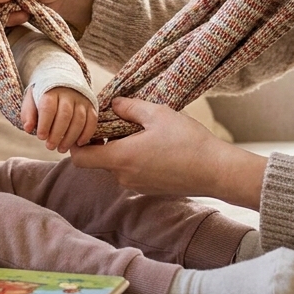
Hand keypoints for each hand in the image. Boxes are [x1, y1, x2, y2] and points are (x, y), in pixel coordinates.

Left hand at [22, 86, 97, 152]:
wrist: (62, 79)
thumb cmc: (44, 95)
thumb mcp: (31, 100)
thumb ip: (28, 113)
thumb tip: (28, 128)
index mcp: (51, 91)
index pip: (49, 107)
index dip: (45, 123)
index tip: (41, 137)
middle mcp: (68, 94)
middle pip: (65, 115)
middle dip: (57, 133)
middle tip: (50, 147)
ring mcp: (81, 100)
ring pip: (79, 119)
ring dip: (71, 137)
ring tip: (61, 149)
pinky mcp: (91, 105)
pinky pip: (92, 120)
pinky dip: (87, 133)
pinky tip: (78, 144)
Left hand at [70, 97, 267, 207]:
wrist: (217, 171)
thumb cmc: (188, 141)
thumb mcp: (157, 114)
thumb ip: (130, 107)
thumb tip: (112, 104)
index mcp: (121, 158)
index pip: (80, 158)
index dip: (77, 143)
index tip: (88, 127)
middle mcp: (124, 176)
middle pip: (100, 159)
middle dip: (105, 140)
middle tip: (121, 120)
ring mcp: (137, 185)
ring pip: (118, 165)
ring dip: (123, 148)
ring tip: (144, 130)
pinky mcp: (151, 189)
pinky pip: (133, 171)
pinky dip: (136, 158)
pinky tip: (156, 144)